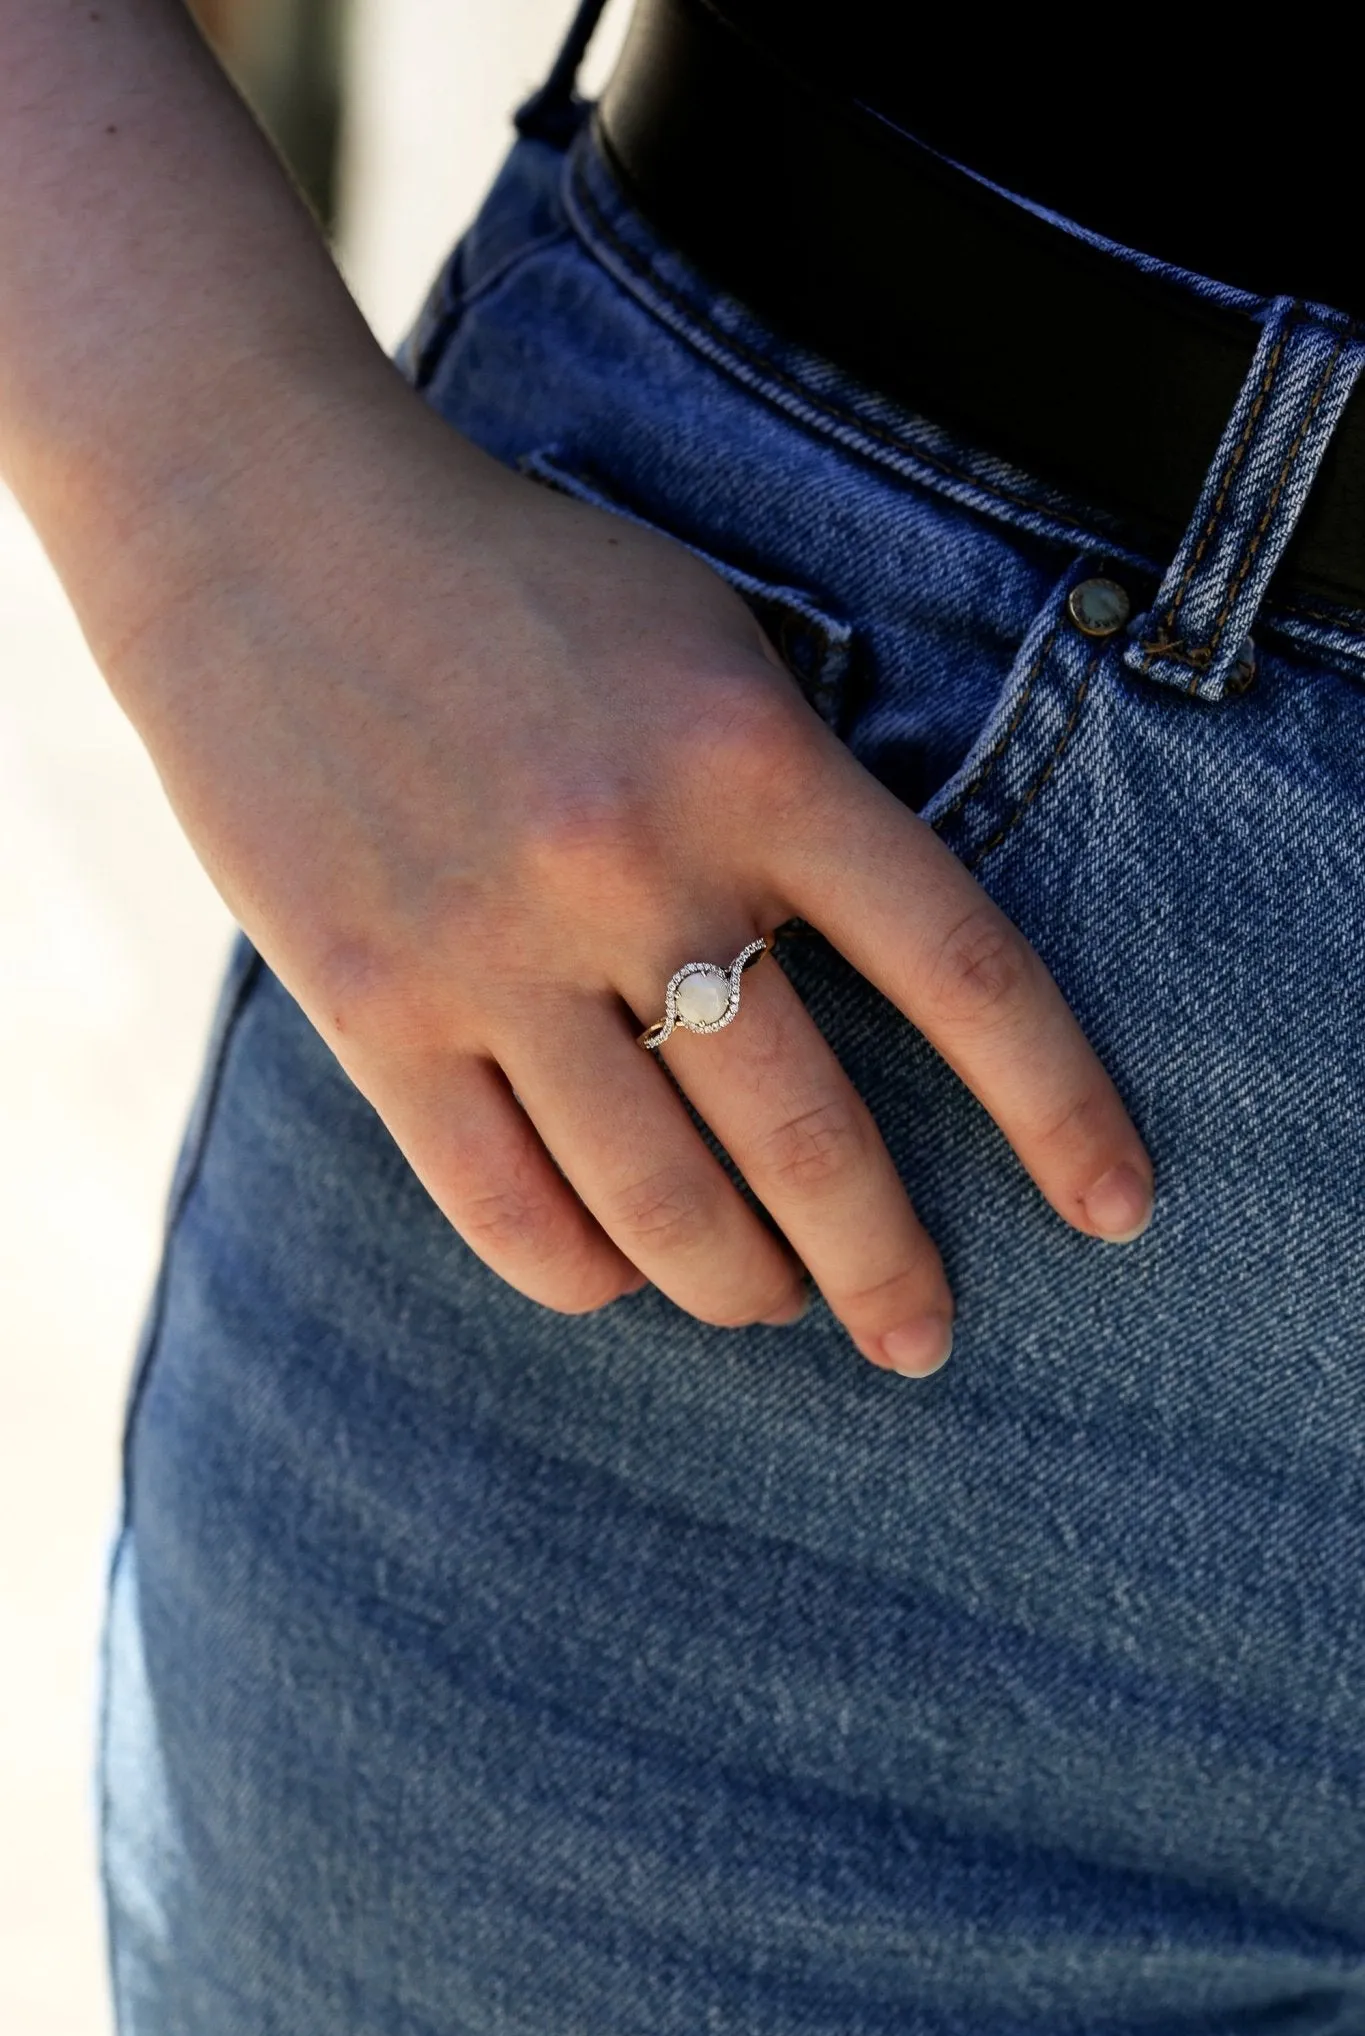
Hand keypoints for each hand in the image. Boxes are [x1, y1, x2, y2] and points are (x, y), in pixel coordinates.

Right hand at [103, 379, 1153, 1376]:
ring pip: (658, 1205)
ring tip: (777, 1305)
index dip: (1061, 1109)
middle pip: (811, 1137)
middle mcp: (635, 865)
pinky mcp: (370, 1005)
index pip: (961, 969)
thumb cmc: (518, 580)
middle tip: (923, 1335)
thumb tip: (860, 983)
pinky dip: (585, 1273)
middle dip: (891, 1269)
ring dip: (741, 1288)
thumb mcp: (709, 641)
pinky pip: (501, 1205)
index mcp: (752, 760)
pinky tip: (623, 1276)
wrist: (265, 524)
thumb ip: (797, 799)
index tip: (1115, 1207)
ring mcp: (493, 948)